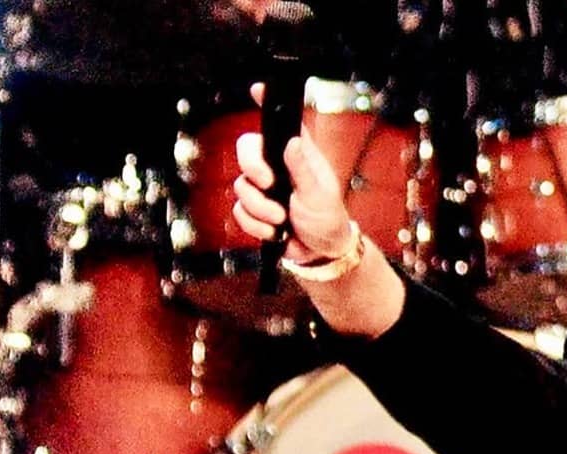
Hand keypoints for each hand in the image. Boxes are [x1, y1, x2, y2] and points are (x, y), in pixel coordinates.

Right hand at [231, 83, 352, 263]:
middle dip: (252, 167)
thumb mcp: (320, 194)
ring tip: (281, 219)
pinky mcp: (254, 209)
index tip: (257, 89)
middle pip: (245, 149)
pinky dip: (256, 225)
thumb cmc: (327, 218)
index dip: (266, 103)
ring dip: (260, 208)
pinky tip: (274, 231)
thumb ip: (303, 169)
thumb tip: (291, 142)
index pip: (280, 123)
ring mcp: (263, 187)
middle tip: (268, 184)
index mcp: (297, 154)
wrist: (319, 251)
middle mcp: (277, 165)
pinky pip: (239, 211)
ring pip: (240, 186)